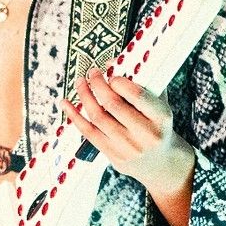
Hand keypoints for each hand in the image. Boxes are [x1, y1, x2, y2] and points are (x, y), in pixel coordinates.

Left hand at [64, 67, 194, 193]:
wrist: (160, 162)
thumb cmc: (157, 125)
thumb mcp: (159, 103)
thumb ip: (142, 82)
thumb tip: (112, 63)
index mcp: (161, 117)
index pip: (137, 96)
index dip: (119, 82)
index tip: (112, 75)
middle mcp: (145, 134)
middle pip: (113, 105)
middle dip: (98, 84)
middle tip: (92, 73)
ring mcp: (128, 148)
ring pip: (98, 117)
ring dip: (85, 96)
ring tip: (80, 82)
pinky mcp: (113, 156)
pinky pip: (88, 133)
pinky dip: (74, 116)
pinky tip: (65, 103)